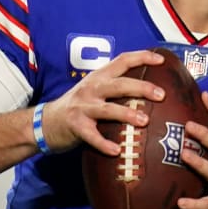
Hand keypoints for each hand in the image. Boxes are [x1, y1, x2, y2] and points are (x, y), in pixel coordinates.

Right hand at [40, 50, 165, 154]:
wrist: (45, 122)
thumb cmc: (78, 107)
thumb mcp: (95, 90)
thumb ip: (116, 87)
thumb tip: (150, 89)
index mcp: (99, 77)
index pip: (122, 60)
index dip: (142, 57)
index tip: (161, 60)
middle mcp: (91, 88)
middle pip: (119, 84)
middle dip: (142, 88)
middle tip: (161, 95)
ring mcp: (82, 107)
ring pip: (108, 109)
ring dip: (127, 114)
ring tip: (144, 121)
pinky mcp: (75, 125)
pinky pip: (92, 135)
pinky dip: (104, 143)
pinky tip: (117, 150)